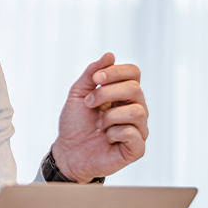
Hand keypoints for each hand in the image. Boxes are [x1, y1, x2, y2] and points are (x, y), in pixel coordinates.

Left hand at [52, 53, 147, 182]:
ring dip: (110, 116)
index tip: (95, 78)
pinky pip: (134, 133)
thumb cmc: (75, 124)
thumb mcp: (79, 93)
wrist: (68, 152)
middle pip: (135, 89)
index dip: (115, 72)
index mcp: (124, 94)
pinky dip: (115, 133)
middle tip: (89, 103)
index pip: (133, 72)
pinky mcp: (137, 148)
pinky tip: (107, 138)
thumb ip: (93, 73)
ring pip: (138, 111)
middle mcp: (136, 108)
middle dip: (106, 93)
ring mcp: (139, 129)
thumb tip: (110, 55)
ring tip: (99, 125)